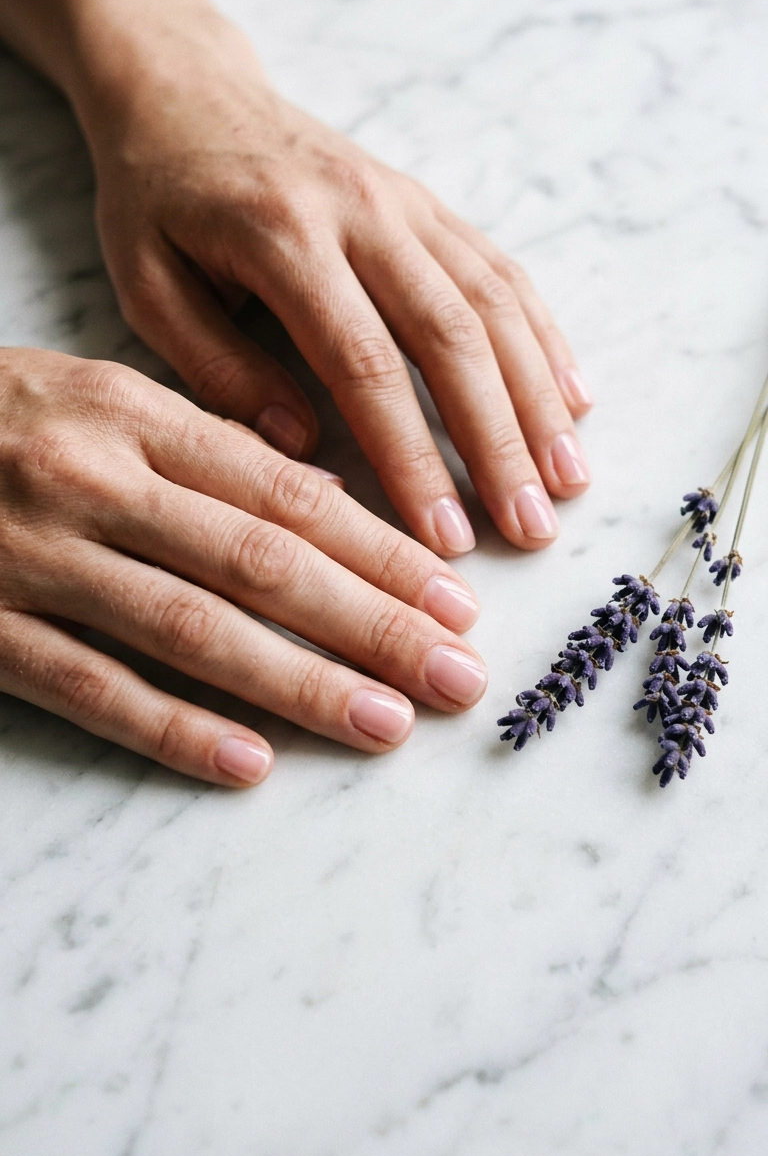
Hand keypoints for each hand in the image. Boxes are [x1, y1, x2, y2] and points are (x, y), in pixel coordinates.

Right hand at [0, 347, 485, 785]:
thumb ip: (199, 446)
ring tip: (386, 722)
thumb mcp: (94, 394)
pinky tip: (249, 761)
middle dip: (373, 623)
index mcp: (130, 410)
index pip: (285, 489)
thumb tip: (322, 506)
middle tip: (460, 674)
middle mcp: (91, 477)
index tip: (456, 595)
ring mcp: (32, 556)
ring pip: (189, 627)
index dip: (379, 548)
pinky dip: (171, 726)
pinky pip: (88, 686)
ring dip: (298, 680)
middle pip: (261, 561)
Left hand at [84, 11, 591, 557]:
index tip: (443, 535)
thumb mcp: (146, 283)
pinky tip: (572, 398)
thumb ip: (216, 366)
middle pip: (452, 338)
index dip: (412, 456)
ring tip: (569, 479)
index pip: (364, 363)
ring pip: (493, 305)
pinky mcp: (427, 202)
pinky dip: (543, 337)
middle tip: (530, 526)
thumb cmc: (157, 199)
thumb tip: (301, 444)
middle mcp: (362, 212)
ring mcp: (404, 202)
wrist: (186, 88)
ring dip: (538, 398)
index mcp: (283, 236)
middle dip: (498, 441)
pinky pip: (501, 270)